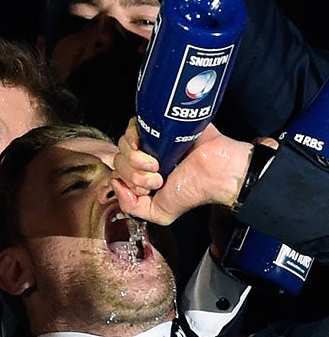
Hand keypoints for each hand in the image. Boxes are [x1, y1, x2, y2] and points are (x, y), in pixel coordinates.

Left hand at [113, 122, 254, 223]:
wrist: (219, 171)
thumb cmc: (195, 190)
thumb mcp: (161, 212)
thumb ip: (133, 208)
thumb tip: (116, 185)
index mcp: (142, 175)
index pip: (117, 174)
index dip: (127, 183)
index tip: (147, 190)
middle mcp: (144, 157)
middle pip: (119, 160)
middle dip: (135, 174)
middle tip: (158, 178)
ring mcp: (151, 140)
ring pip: (123, 144)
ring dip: (136, 158)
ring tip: (158, 165)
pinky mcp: (159, 124)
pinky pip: (133, 125)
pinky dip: (134, 136)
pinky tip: (146, 146)